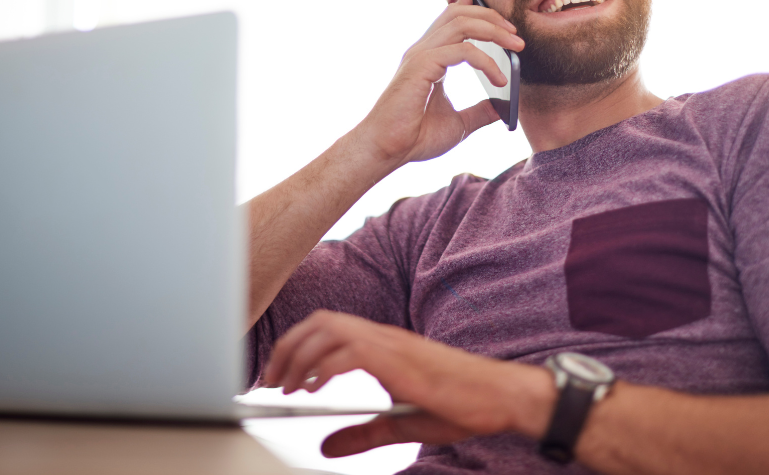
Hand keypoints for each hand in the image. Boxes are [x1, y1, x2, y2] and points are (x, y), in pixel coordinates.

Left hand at [263, 311, 553, 457]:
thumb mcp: (398, 425)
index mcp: (382, 343)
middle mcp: (382, 335)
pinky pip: (348, 351)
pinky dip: (322, 367)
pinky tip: (313, 389)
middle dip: (287, 347)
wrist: (497, 396)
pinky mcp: (398, 358)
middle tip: (271, 380)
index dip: (295, 345)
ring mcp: (390, 343)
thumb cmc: (459, 404)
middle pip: (319, 322)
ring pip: (328, 330)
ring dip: (299, 356)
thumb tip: (325, 446)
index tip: (277, 373)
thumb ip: (361, 434)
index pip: (326, 327)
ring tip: (286, 386)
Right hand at [353, 0, 523, 167]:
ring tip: (515, 45)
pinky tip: (499, 80)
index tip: (505, 24)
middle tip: (516, 36)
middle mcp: (423, 50)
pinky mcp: (422, 65)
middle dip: (491, 17)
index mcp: (429, 58)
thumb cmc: (414, 137)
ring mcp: (421, 55)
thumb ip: (479, 111)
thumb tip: (502, 108)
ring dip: (493, 29)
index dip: (477, 11)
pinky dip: (486, 61)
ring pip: (461, 22)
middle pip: (458, 12)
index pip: (452, 19)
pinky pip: (463, 50)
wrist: (387, 150)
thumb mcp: (458, 124)